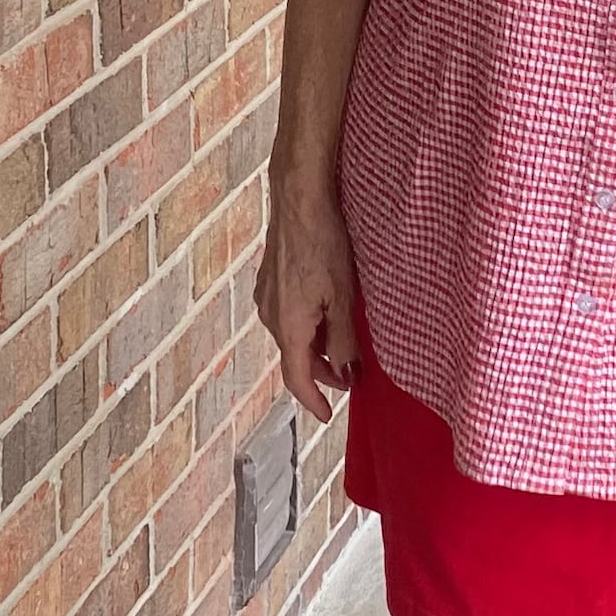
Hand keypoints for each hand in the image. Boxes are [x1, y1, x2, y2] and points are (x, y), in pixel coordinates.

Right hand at [254, 172, 362, 423]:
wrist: (298, 200)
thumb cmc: (323, 245)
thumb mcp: (343, 298)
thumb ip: (343, 341)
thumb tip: (346, 374)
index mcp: (288, 327)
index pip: (297, 379)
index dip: (313, 400)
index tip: (326, 415)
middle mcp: (270, 316)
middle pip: (295, 357)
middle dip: (321, 372)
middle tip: (348, 377)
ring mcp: (267, 296)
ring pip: (291, 335)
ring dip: (315, 346)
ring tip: (343, 342)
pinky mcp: (269, 279)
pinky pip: (287, 314)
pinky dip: (307, 324)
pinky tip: (326, 311)